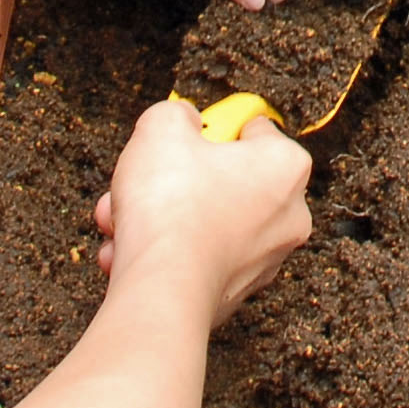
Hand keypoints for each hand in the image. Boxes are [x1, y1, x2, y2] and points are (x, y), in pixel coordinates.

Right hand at [92, 98, 311, 318]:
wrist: (161, 289)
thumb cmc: (172, 208)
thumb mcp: (162, 128)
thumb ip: (176, 114)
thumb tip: (180, 121)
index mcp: (286, 167)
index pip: (256, 131)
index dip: (215, 127)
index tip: (191, 133)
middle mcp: (287, 216)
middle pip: (222, 181)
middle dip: (171, 181)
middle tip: (142, 179)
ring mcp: (263, 259)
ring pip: (201, 222)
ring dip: (157, 218)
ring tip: (122, 219)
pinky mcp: (233, 292)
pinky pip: (193, 259)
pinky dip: (162, 253)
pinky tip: (127, 251)